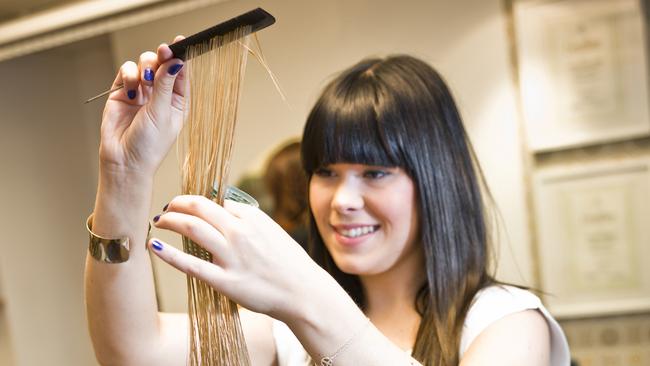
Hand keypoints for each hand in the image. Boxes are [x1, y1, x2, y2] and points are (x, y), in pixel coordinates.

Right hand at [99, 36, 186, 176]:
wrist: (124, 161)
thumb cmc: (149, 145)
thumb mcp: (162, 112)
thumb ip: (165, 84)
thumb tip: (176, 61)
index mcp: (178, 101)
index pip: (181, 72)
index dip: (181, 56)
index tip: (180, 42)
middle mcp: (160, 94)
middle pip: (162, 64)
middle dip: (161, 57)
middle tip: (162, 52)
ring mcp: (141, 92)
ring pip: (144, 64)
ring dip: (145, 67)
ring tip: (144, 82)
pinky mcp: (122, 92)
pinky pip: (126, 72)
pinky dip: (129, 75)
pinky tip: (131, 90)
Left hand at [149, 195, 325, 319]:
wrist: (304, 293)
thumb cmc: (290, 263)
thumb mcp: (273, 231)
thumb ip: (249, 220)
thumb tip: (224, 206)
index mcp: (253, 218)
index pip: (217, 201)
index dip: (198, 202)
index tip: (187, 206)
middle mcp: (240, 232)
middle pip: (200, 207)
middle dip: (178, 203)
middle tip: (167, 207)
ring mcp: (231, 256)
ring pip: (192, 228)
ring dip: (170, 220)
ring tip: (160, 221)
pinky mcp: (225, 281)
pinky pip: (190, 265)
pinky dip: (169, 254)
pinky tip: (154, 246)